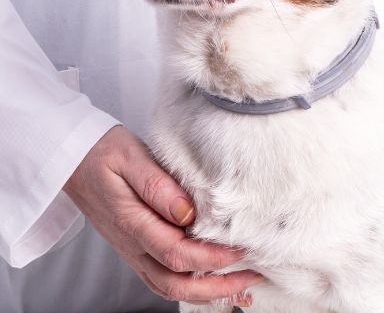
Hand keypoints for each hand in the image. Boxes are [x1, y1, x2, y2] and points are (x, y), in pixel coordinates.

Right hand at [64, 125, 260, 305]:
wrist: (73, 159)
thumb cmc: (103, 153)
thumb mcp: (131, 157)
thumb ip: (158, 186)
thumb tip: (187, 212)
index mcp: (131, 222)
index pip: (176, 253)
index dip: (211, 258)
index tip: (240, 251)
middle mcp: (131, 244)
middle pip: (174, 283)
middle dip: (215, 287)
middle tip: (249, 275)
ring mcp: (131, 250)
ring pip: (167, 286)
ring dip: (204, 291)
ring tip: (237, 283)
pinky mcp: (134, 247)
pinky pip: (160, 277)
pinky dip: (188, 285)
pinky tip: (208, 277)